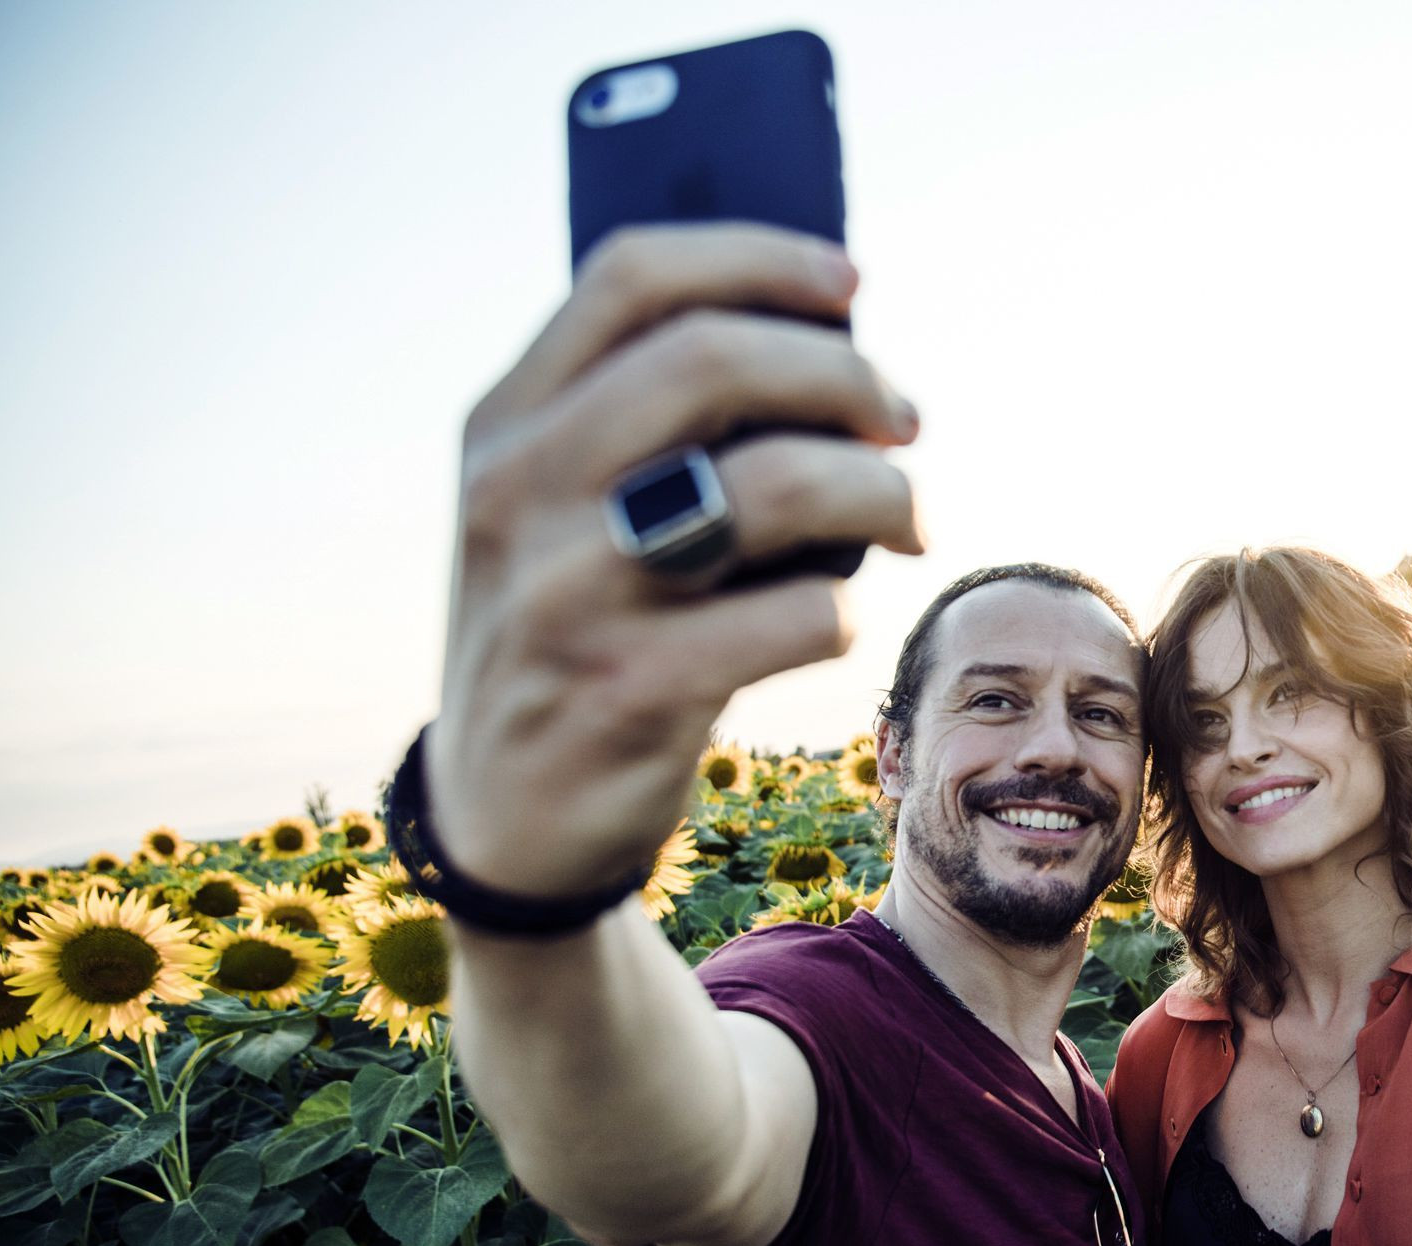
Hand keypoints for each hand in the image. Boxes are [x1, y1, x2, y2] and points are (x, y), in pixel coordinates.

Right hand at [426, 222, 923, 898]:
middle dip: (849, 376)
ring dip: (880, 491)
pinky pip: (798, 617)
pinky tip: (833, 620)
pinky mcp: (628, 694)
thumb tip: (827, 340)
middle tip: (906, 419)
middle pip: (717, 361)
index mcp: (502, 425)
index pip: (632, 278)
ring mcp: (567, 597)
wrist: (503, 820)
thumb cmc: (576, 628)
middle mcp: (518, 495)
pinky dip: (843, 609)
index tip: (851, 286)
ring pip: (777, 484)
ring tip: (909, 519)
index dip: (761, 259)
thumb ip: (642, 422)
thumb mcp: (558, 512)